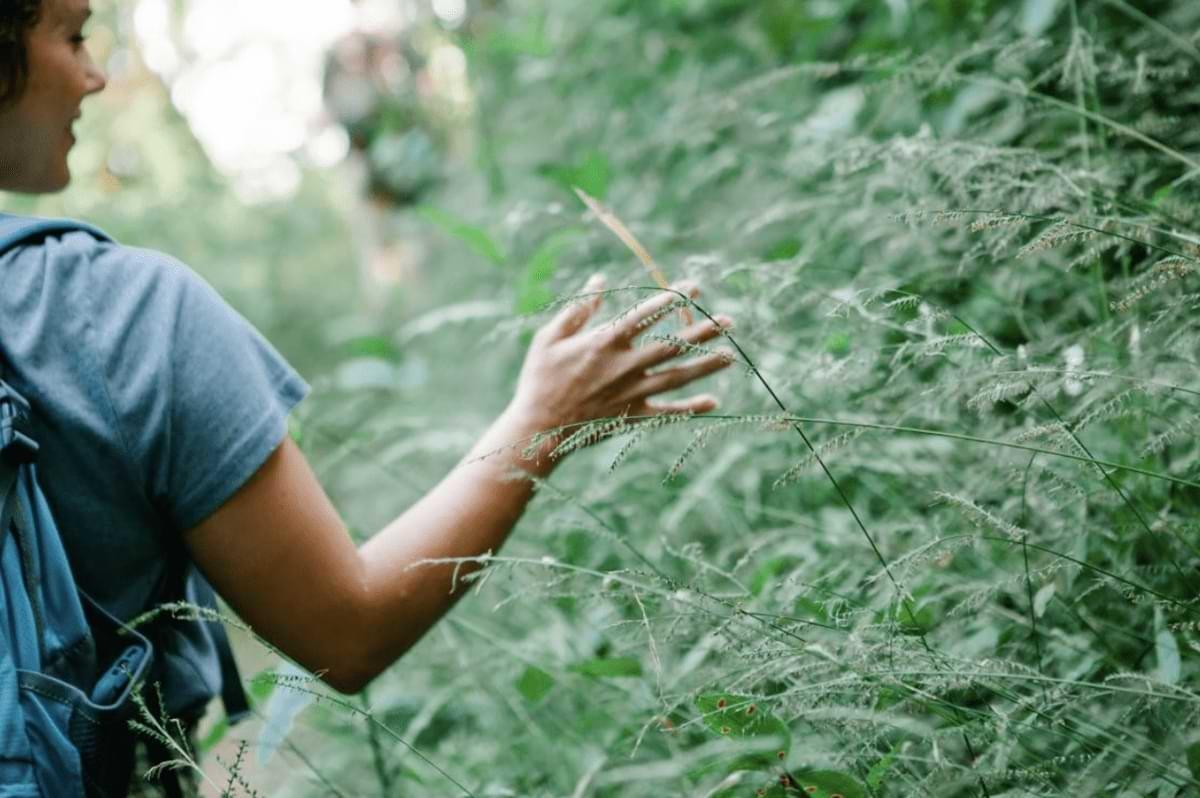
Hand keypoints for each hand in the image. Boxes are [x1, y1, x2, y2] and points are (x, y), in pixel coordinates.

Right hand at [508, 274, 733, 454]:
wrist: (538, 428)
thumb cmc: (539, 378)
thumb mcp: (550, 337)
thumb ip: (579, 309)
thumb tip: (600, 280)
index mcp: (603, 342)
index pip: (644, 315)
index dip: (670, 299)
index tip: (693, 287)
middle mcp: (623, 366)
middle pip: (670, 345)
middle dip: (701, 332)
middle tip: (728, 320)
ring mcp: (631, 393)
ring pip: (676, 376)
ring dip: (704, 365)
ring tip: (730, 355)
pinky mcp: (632, 416)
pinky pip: (667, 412)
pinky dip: (691, 408)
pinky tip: (714, 401)